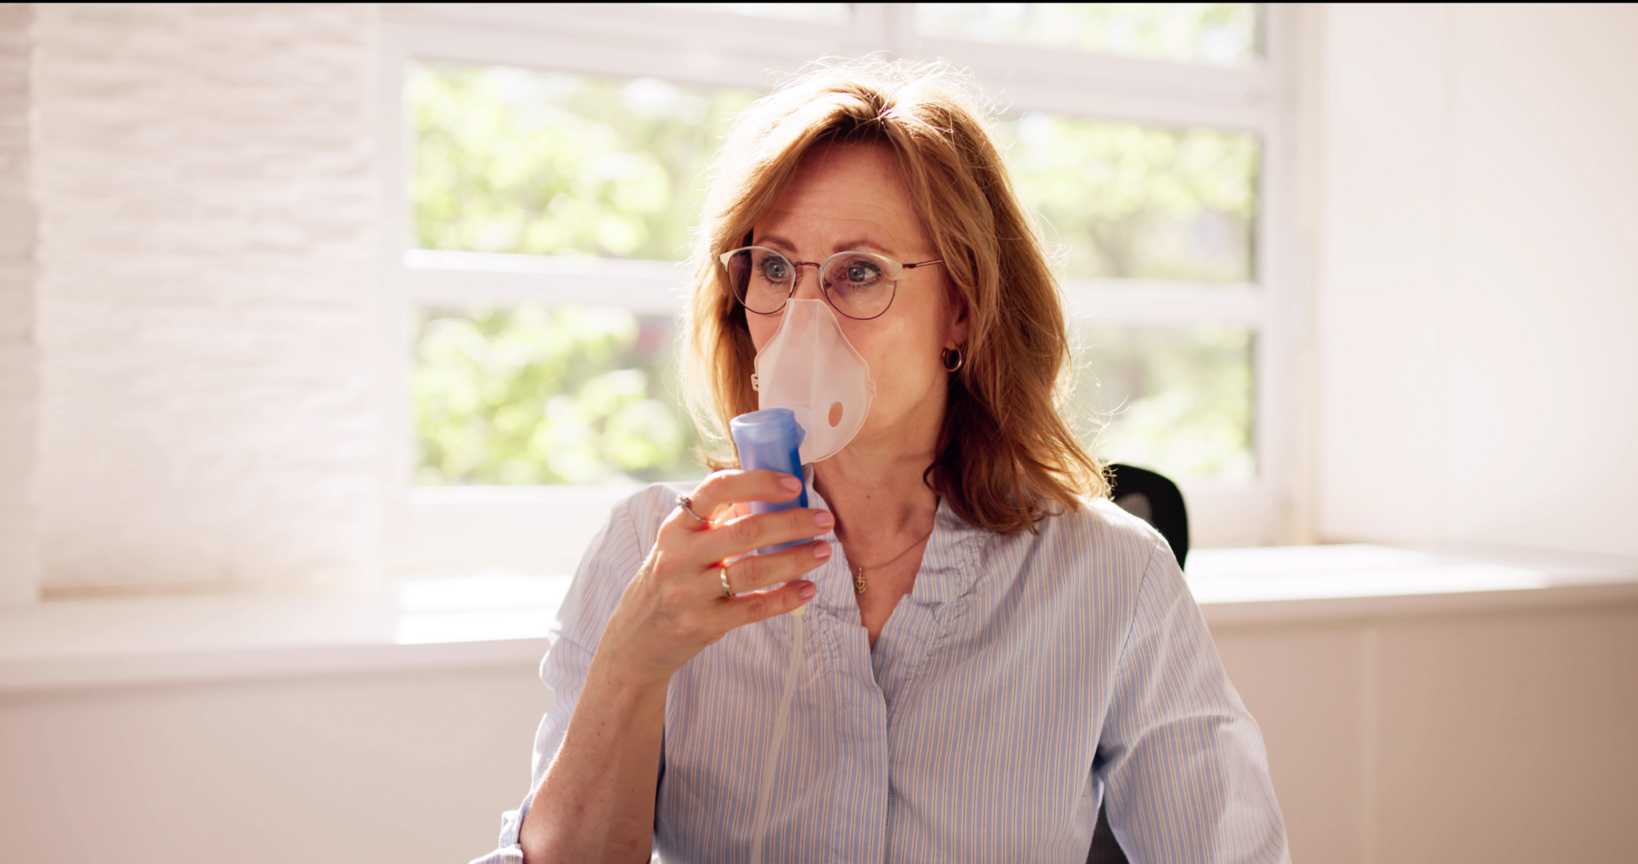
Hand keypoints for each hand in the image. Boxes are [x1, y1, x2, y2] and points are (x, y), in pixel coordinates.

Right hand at [596, 470, 832, 685]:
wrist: (637, 637)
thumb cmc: (670, 579)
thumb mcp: (681, 544)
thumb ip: (718, 520)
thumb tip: (772, 495)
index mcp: (677, 527)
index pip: (716, 490)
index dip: (757, 482)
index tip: (793, 484)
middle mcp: (680, 556)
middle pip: (745, 532)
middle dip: (792, 524)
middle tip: (824, 519)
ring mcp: (690, 592)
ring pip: (754, 571)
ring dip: (795, 559)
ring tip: (823, 551)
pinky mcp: (703, 623)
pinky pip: (753, 608)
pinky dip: (785, 598)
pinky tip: (807, 588)